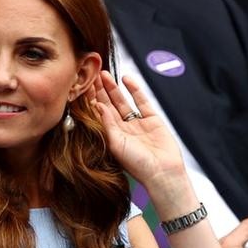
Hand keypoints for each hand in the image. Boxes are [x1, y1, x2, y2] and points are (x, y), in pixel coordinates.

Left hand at [91, 71, 184, 187]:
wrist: (162, 172)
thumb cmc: (138, 165)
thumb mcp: (115, 144)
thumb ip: (107, 123)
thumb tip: (98, 105)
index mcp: (112, 137)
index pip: (99, 114)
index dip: (92, 99)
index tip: (85, 86)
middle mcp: (123, 129)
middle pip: (109, 105)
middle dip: (101, 90)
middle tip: (93, 75)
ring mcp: (138, 123)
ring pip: (123, 101)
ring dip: (114, 88)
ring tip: (105, 75)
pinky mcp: (152, 119)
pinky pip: (141, 101)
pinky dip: (134, 90)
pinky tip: (126, 79)